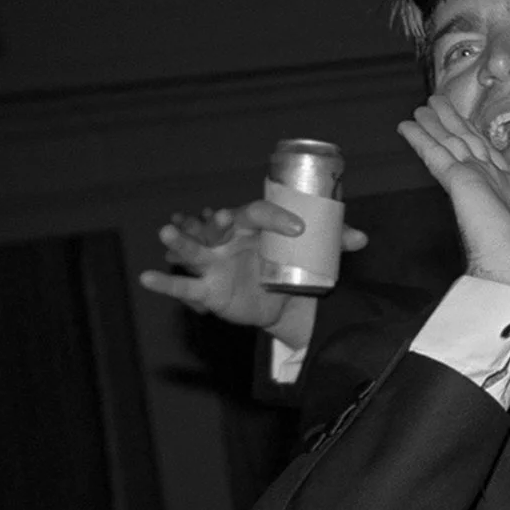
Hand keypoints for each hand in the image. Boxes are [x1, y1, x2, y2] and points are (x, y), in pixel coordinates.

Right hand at [136, 199, 368, 345]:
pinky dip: (164, 282)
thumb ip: (335, 243)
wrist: (278, 297)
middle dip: (215, 222)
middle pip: (217, 225)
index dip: (277, 217)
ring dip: (180, 241)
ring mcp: (215, 263)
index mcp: (255, 224)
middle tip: (220, 220)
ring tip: (166, 231)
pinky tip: (146, 278)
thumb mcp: (315, 254)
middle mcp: (229, 239)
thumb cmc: (290, 263)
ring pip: (194, 249)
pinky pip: (182, 285)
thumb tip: (363, 239)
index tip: (297, 229)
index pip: (261, 212)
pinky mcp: (206, 289)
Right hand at [398, 97, 509, 307]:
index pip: (493, 163)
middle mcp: (493, 189)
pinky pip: (437, 155)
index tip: (469, 129)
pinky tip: (408, 125)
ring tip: (424, 106)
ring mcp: (476, 186)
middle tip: (438, 105)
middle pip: (470, 146)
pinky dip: (421, 138)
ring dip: (437, 124)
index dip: (480, 143)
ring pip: (452, 144)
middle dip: (454, 124)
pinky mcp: (461, 185)